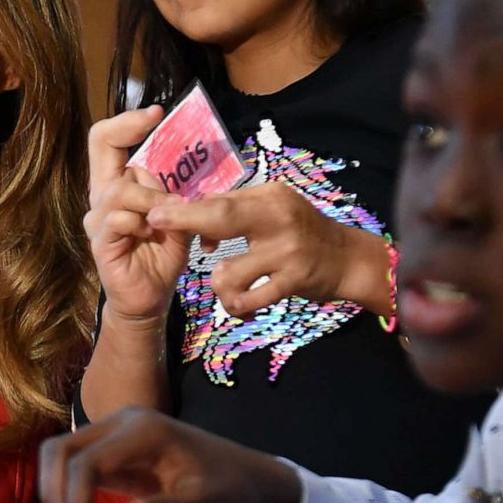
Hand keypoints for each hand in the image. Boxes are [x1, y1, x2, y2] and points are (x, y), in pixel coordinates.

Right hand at [39, 407, 299, 502]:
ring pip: (62, 453)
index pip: (84, 462)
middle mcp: (122, 423)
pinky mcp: (116, 449)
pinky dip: (70, 491)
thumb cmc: (230, 490)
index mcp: (142, 431)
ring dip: (58, 493)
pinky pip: (76, 463)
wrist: (250, 479)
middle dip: (58, 496)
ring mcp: (117, 433)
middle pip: (61, 450)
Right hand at [85, 108, 190, 321]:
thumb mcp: (177, 219)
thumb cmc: (161, 255)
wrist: (149, 297)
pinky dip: (141, 224)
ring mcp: (97, 217)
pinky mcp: (99, 240)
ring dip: (152, 200)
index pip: (108, 140)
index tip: (155, 111)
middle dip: (128, 129)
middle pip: (101, 144)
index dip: (127, 121)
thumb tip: (179, 182)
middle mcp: (102, 194)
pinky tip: (150, 236)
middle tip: (154, 122)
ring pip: (122, 188)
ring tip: (164, 220)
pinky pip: (119, 218)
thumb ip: (175, 197)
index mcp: (119, 184)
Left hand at [145, 181, 392, 317]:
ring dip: (219, 285)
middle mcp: (278, 218)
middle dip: (185, 221)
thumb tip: (199, 231)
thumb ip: (237, 214)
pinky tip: (241, 305)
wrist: (347, 258)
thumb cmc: (300, 231)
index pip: (221, 201)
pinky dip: (239, 305)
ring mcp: (287, 250)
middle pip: (221, 218)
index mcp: (270, 197)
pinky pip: (252, 298)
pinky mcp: (295, 279)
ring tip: (227, 288)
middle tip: (156, 223)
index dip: (186, 209)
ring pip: (230, 271)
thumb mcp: (273, 210)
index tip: (156, 210)